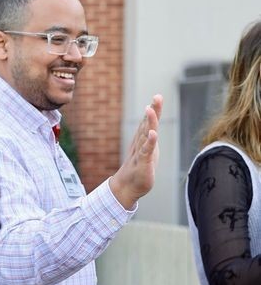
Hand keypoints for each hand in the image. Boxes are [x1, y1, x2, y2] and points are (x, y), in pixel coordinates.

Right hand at [109, 94, 162, 209]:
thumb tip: (152, 129)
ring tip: (150, 109)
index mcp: (143, 141)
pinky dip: (150, 142)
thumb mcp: (148, 153)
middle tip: (157, 96)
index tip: (157, 97)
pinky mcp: (143, 163)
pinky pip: (146, 151)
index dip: (154, 110)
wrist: (127, 188)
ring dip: (149, 122)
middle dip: (153, 110)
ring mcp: (141, 153)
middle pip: (147, 124)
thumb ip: (149, 140)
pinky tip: (153, 134)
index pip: (149, 123)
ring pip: (145, 135)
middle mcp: (140, 144)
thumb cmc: (139, 170)